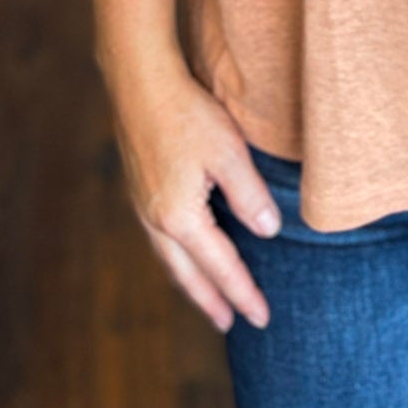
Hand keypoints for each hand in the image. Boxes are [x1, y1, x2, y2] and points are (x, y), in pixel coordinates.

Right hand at [106, 53, 283, 332]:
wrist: (139, 83)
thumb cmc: (187, 114)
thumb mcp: (229, 153)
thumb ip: (250, 196)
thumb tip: (268, 232)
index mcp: (180, 218)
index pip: (220, 267)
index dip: (243, 293)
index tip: (262, 318)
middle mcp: (156, 221)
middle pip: (187, 275)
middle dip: (211, 301)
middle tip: (230, 324)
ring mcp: (142, 206)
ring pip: (170, 259)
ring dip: (192, 282)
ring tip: (208, 297)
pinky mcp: (139, 189)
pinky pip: (161, 239)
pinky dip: (178, 257)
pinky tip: (187, 249)